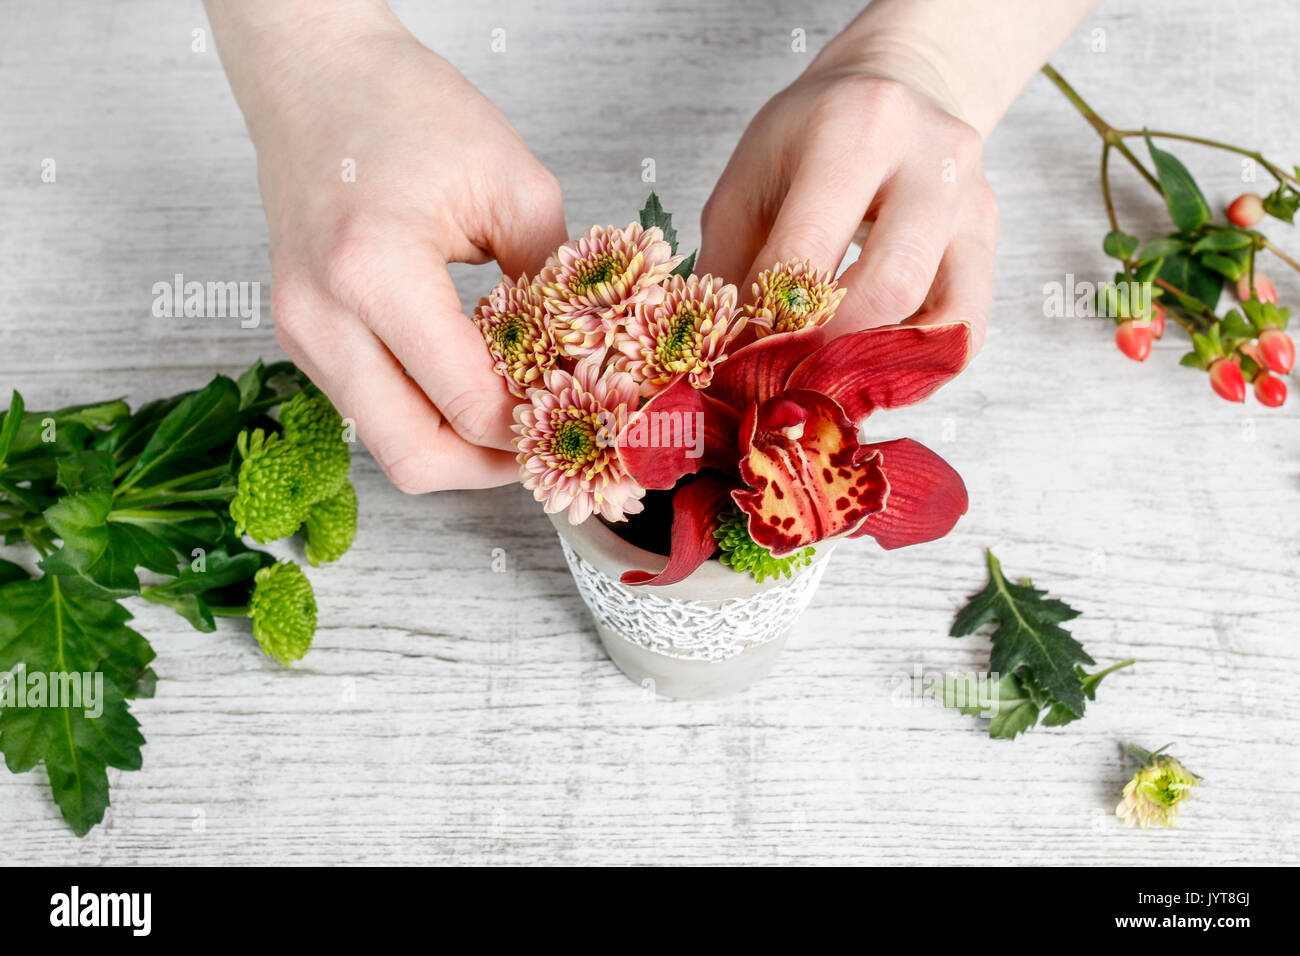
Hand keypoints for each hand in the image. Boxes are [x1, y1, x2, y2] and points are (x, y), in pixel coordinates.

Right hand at [216, 6, 566, 492]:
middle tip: (548, 446)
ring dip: (458, 447)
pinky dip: (427, 414)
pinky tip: (470, 383)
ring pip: (389, 446)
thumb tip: (587, 362)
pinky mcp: (301, 337)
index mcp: (374, 273)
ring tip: (515, 415)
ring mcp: (301, 333)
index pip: (468, 405)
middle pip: (415, 460)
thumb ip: (556, 285)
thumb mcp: (515, 185)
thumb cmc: (407, 109)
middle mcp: (322, 317)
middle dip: (492, 468)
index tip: (581, 416)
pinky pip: (371, 409)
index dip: (534, 428)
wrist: (316, 77)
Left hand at [697, 57, 997, 352]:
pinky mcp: (988, 237)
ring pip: (944, 317)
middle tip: (787, 374)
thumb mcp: (747, 181)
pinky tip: (873, 366)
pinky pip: (967, 327)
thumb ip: (729, 266)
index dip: (770, 320)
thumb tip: (724, 359)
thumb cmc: (807, 139)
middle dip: (831, 348)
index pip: (808, 251)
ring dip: (879, 364)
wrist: (897, 82)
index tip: (741, 355)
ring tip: (830, 380)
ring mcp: (970, 199)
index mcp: (854, 130)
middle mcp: (929, 158)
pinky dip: (919, 364)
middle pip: (889, 287)